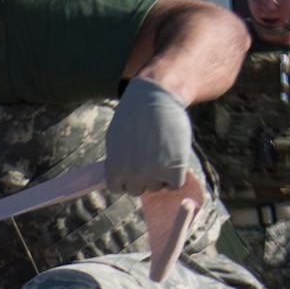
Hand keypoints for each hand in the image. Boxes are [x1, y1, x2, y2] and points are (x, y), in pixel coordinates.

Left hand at [106, 77, 192, 193]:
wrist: (156, 98)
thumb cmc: (134, 115)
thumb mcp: (115, 140)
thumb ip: (117, 161)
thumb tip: (120, 178)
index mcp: (114, 168)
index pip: (117, 188)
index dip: (125, 179)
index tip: (131, 168)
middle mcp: (133, 174)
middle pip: (137, 190)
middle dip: (142, 178)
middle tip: (148, 159)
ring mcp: (154, 172)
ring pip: (156, 187)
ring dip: (159, 175)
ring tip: (161, 153)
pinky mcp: (175, 168)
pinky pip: (174, 184)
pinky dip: (175, 175)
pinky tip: (173, 159)